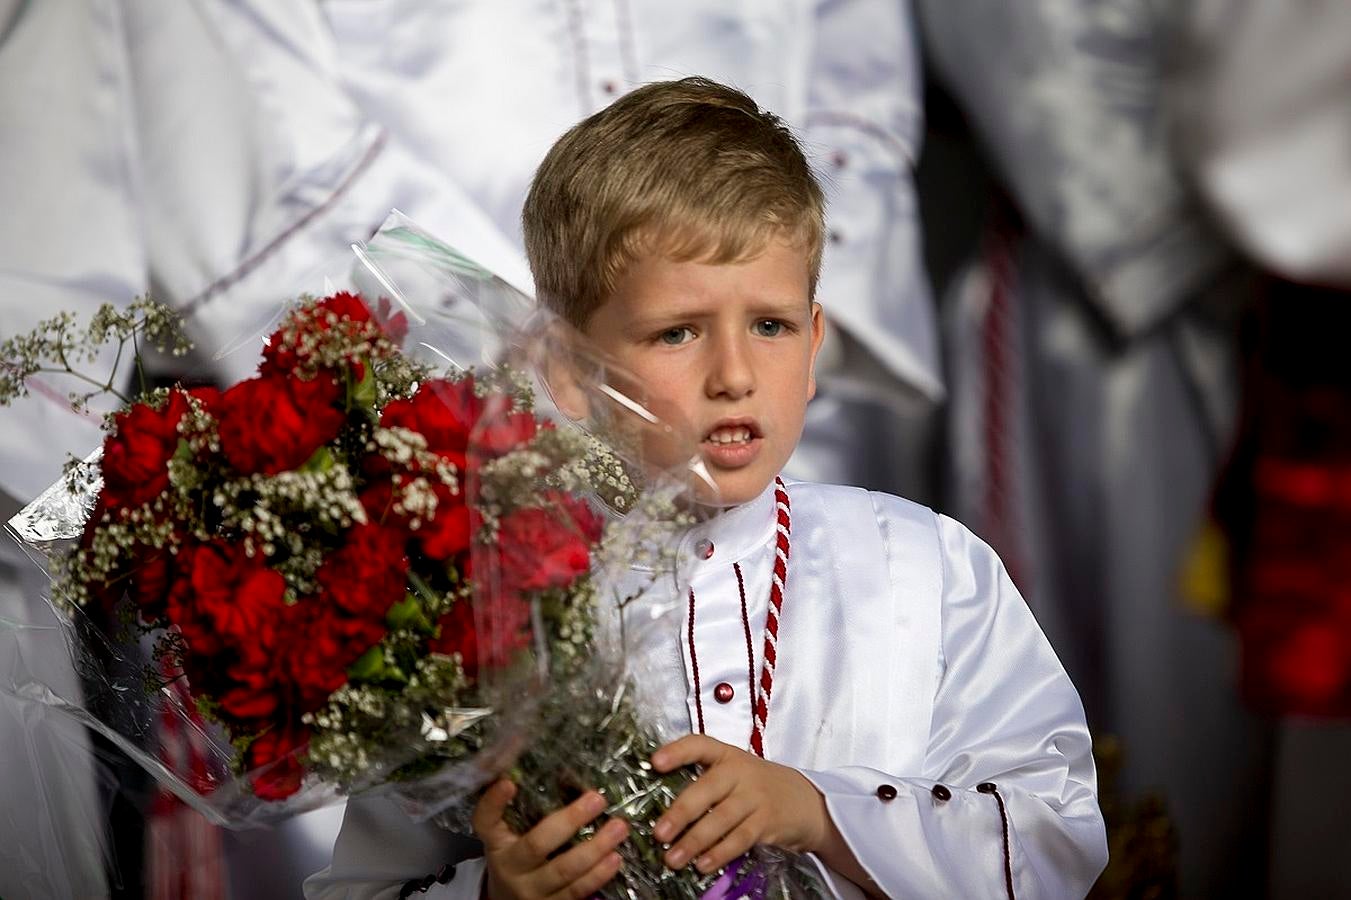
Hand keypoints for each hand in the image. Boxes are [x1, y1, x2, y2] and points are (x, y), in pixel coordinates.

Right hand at [472, 779, 627, 899]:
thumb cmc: (514, 853)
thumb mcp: (508, 829)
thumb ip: (517, 799)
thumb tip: (521, 743)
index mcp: (496, 842)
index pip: (485, 820)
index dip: (494, 802)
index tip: (509, 782)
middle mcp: (510, 867)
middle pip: (536, 845)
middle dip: (569, 821)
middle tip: (597, 798)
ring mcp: (531, 890)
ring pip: (563, 872)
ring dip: (594, 849)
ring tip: (618, 827)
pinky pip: (576, 892)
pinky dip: (598, 875)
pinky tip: (615, 858)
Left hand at [650, 735, 827, 874]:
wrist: (805, 800)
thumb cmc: (757, 786)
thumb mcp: (734, 773)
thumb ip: (704, 781)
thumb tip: (661, 808)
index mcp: (726, 756)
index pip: (700, 745)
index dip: (677, 752)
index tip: (655, 763)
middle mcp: (740, 772)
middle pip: (707, 789)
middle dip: (681, 813)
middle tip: (659, 833)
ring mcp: (755, 797)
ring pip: (721, 819)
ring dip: (694, 841)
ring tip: (673, 858)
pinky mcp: (767, 822)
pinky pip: (739, 839)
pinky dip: (719, 854)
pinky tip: (702, 865)